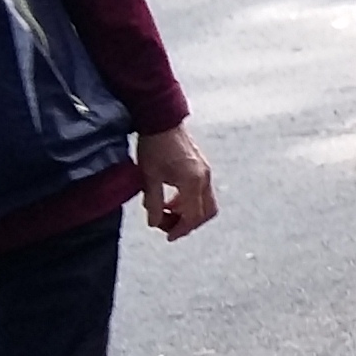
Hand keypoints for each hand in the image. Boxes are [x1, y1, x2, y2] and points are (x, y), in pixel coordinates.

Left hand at [136, 125, 218, 239]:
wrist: (161, 118)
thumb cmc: (153, 146)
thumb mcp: (148, 176)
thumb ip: (153, 202)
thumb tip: (154, 223)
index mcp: (192, 182)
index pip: (192, 217)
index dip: (180, 230)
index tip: (167, 236)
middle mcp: (204, 179)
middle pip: (206, 213)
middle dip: (189, 224)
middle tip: (170, 228)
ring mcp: (206, 172)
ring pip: (206, 203)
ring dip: (189, 212)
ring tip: (168, 211)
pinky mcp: (203, 167)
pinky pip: (202, 192)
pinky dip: (190, 201)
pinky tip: (172, 198)